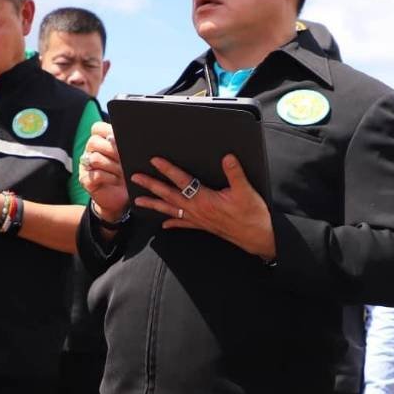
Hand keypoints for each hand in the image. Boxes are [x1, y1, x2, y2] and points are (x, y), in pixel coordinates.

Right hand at [79, 122, 129, 222]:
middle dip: (112, 149)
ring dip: (112, 165)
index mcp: (100, 142)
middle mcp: (89, 152)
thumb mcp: (128, 159)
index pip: (97, 128)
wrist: (120, 199)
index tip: (120, 139)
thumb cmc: (126, 175)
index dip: (108, 130)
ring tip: (123, 172)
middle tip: (124, 159)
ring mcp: (85, 166)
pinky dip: (109, 177)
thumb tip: (131, 136)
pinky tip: (117, 180)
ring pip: (95, 158)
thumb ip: (126, 147)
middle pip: (94, 141)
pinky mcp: (85, 180)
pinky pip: (95, 174)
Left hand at [134, 155, 275, 260]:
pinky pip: (183, 224)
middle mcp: (197, 210)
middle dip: (151, 185)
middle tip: (135, 178)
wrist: (258, 236)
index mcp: (205, 199)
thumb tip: (227, 157)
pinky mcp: (204, 226)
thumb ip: (235, 173)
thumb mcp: (245, 191)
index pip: (182, 181)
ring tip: (138, 202)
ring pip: (171, 210)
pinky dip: (172, 223)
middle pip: (169, 195)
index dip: (168, 169)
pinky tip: (164, 224)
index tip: (155, 161)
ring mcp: (199, 219)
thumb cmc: (252, 214)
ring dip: (154, 205)